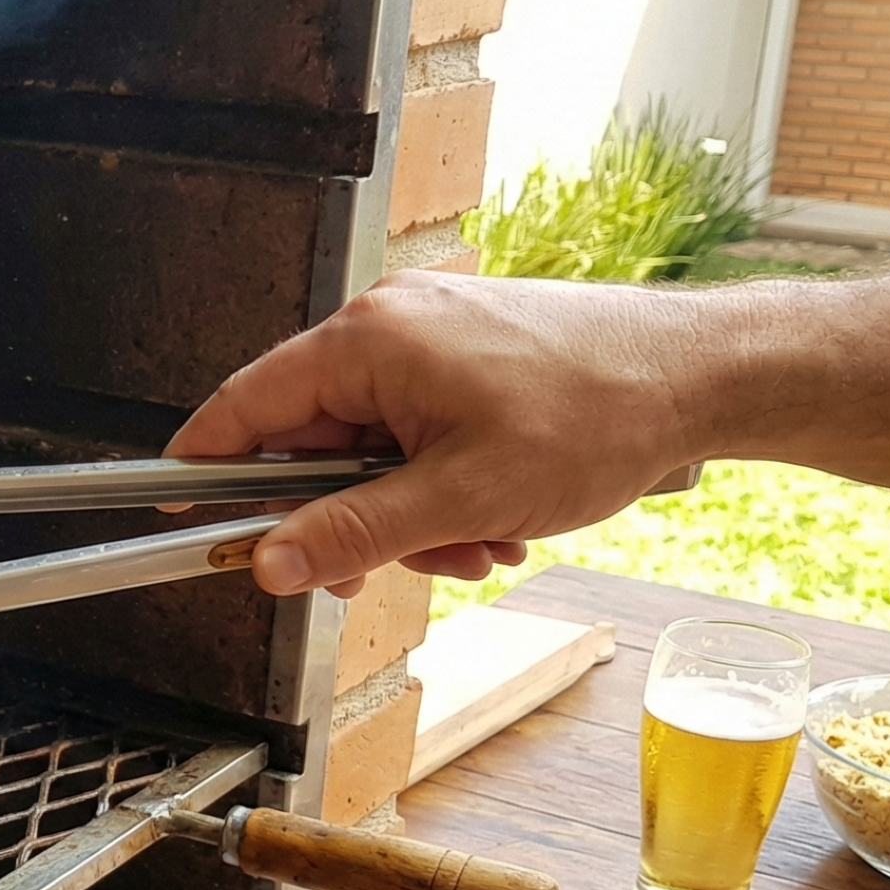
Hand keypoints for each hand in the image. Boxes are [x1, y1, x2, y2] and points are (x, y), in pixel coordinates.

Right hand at [166, 270, 717, 596]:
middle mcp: (391, 325)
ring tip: (480, 541)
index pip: (245, 408)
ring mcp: (432, 336)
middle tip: (400, 565)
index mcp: (369, 341)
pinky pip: (418, 434)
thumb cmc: (598, 413)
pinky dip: (443, 487)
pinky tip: (497, 516)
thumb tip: (269, 564)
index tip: (186, 520)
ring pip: (372, 450)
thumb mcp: (462, 498)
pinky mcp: (469, 354)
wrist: (704, 374)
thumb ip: (352, 534)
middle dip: (354, 519)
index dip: (206, 470)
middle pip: (314, 442)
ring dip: (410, 515)